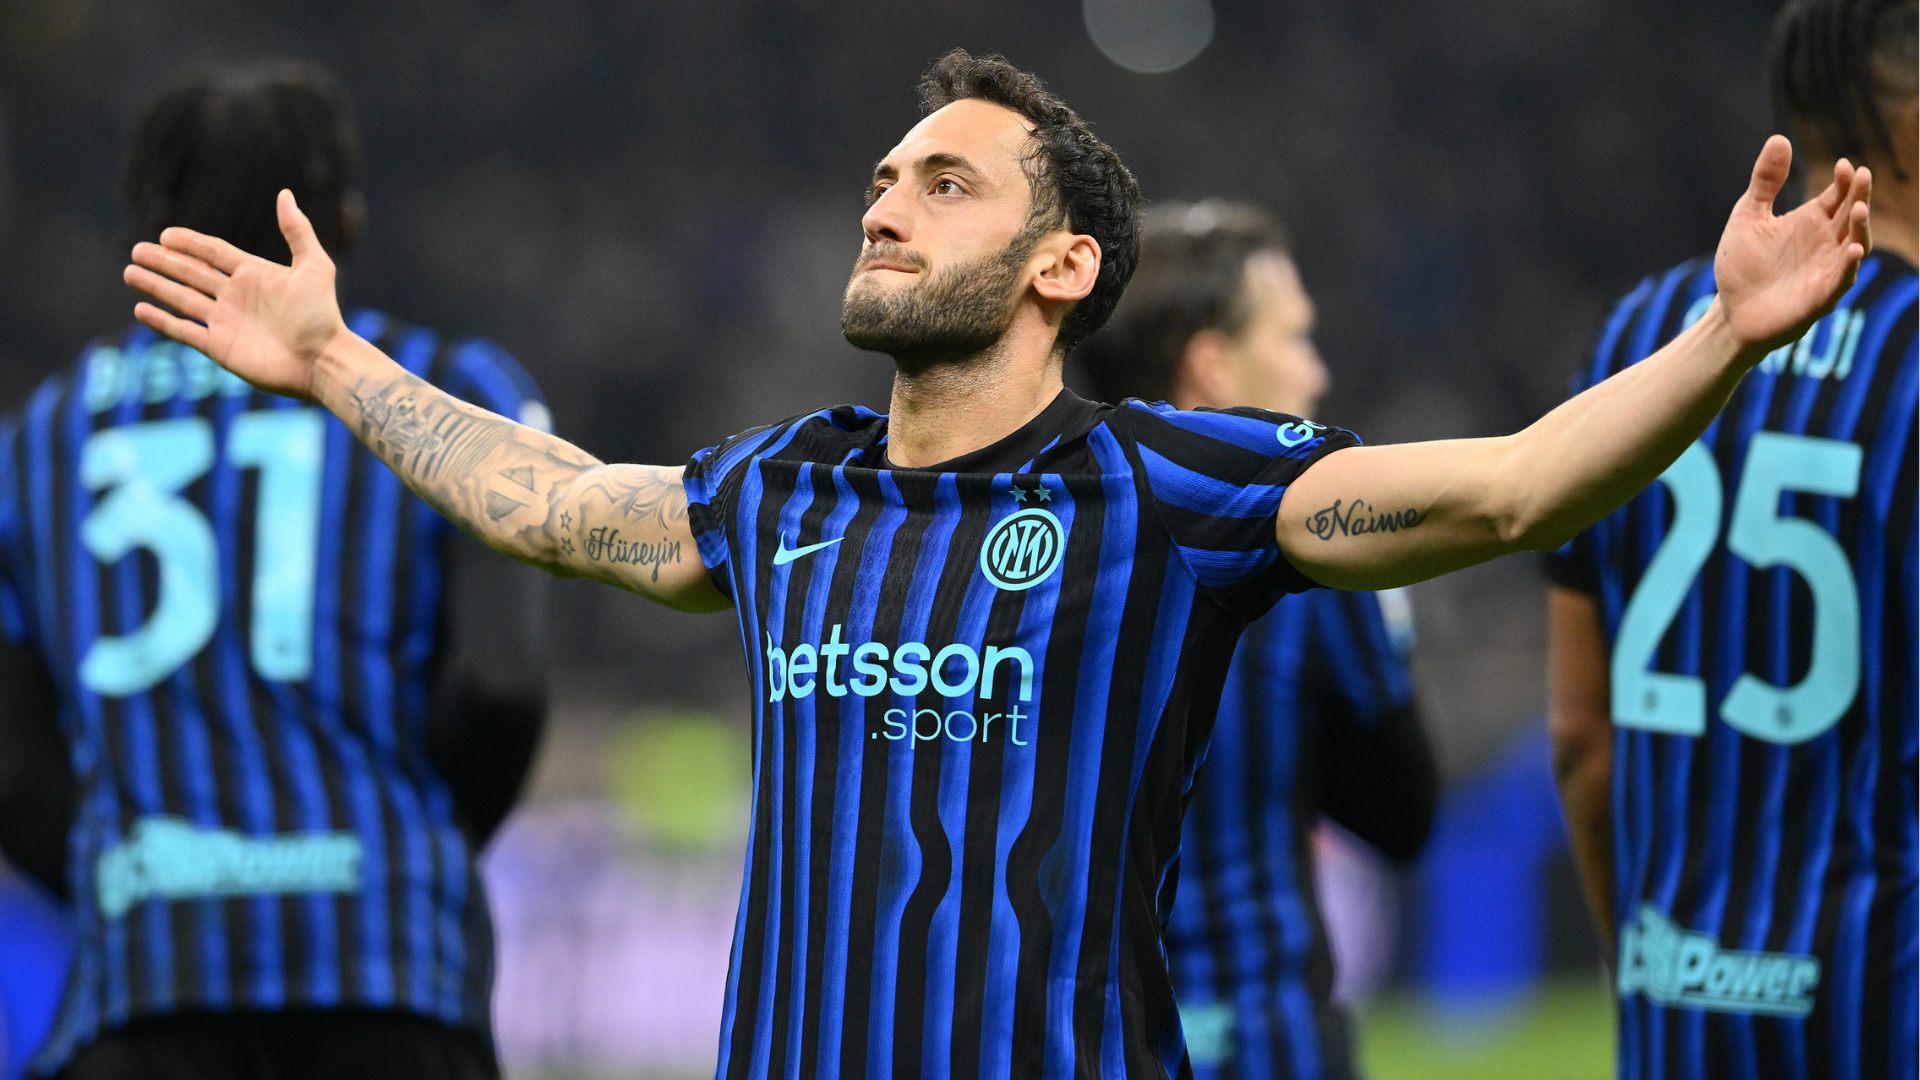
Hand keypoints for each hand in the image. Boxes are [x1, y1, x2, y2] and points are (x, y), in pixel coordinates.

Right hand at [123, 190, 347, 400]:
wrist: (322, 361)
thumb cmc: (322, 315)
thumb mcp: (314, 266)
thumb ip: (298, 231)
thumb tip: (285, 193)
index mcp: (255, 275)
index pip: (214, 253)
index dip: (190, 243)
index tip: (166, 234)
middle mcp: (237, 297)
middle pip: (192, 273)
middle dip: (164, 262)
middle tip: (137, 250)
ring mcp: (226, 323)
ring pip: (182, 299)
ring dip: (156, 286)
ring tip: (129, 272)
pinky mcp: (220, 348)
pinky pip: (184, 331)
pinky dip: (162, 321)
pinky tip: (141, 309)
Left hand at [1714, 135, 1871, 355]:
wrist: (1730, 312)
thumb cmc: (1742, 266)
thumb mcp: (1748, 217)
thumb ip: (1765, 182)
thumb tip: (1779, 138)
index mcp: (1811, 221)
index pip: (1838, 195)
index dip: (1844, 181)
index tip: (1843, 164)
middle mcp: (1825, 242)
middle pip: (1851, 215)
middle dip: (1859, 196)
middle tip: (1862, 175)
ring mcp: (1826, 269)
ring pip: (1854, 244)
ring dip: (1860, 228)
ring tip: (1861, 209)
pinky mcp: (1821, 296)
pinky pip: (1842, 279)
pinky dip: (1849, 265)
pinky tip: (1854, 250)